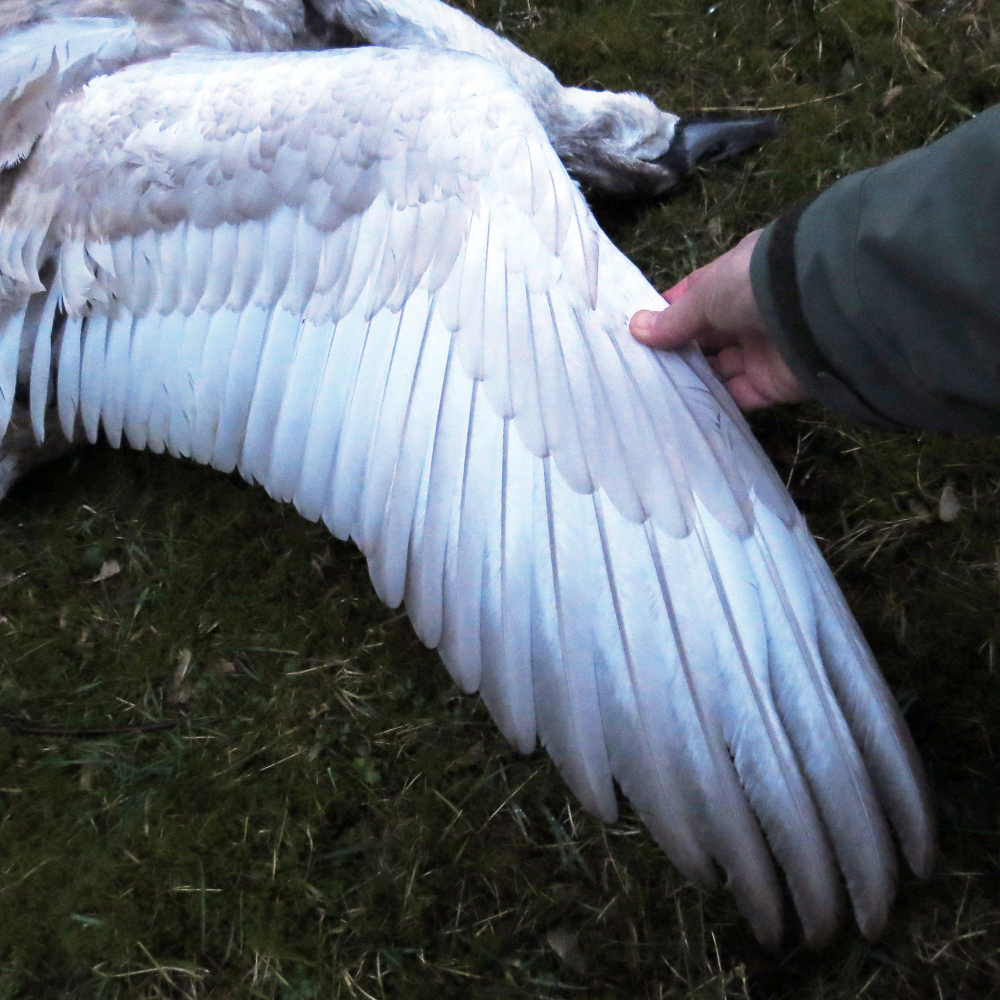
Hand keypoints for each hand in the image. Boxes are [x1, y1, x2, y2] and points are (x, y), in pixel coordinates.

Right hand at [629, 230, 807, 409]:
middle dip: (675, 349)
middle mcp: (750, 312)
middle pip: (706, 336)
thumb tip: (637, 329)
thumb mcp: (707, 294)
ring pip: (718, 368)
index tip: (637, 330)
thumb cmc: (755, 285)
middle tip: (637, 366)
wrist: (819, 310)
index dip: (668, 311)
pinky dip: (713, 402)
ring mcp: (763, 349)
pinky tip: (681, 408)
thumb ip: (673, 318)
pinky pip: (737, 396)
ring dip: (690, 378)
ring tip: (650, 390)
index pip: (697, 295)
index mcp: (738, 278)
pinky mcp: (773, 384)